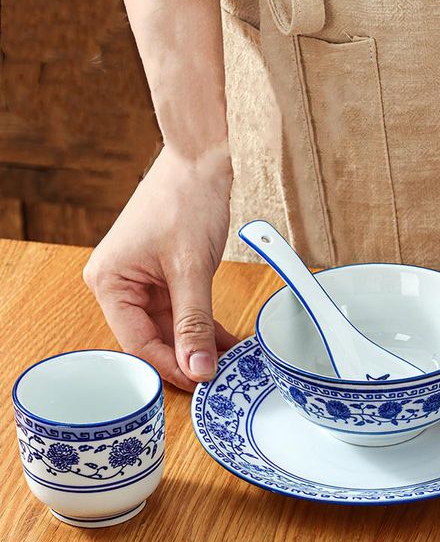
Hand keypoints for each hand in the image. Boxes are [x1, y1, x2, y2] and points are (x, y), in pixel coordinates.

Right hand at [84, 142, 237, 391]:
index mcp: (110, 281)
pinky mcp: (166, 274)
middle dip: (187, 356)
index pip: (137, 341)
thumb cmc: (186, 200)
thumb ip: (194, 322)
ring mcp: (144, 279)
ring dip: (199, 342)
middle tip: (218, 378)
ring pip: (171, 326)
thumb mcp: (191, 269)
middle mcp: (121, 283)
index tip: (201, 383)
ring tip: (228, 363)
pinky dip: (204, 324)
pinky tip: (226, 342)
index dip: (170, 365)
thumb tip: (199, 369)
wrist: (201, 158)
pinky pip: (183, 309)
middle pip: (152, 336)